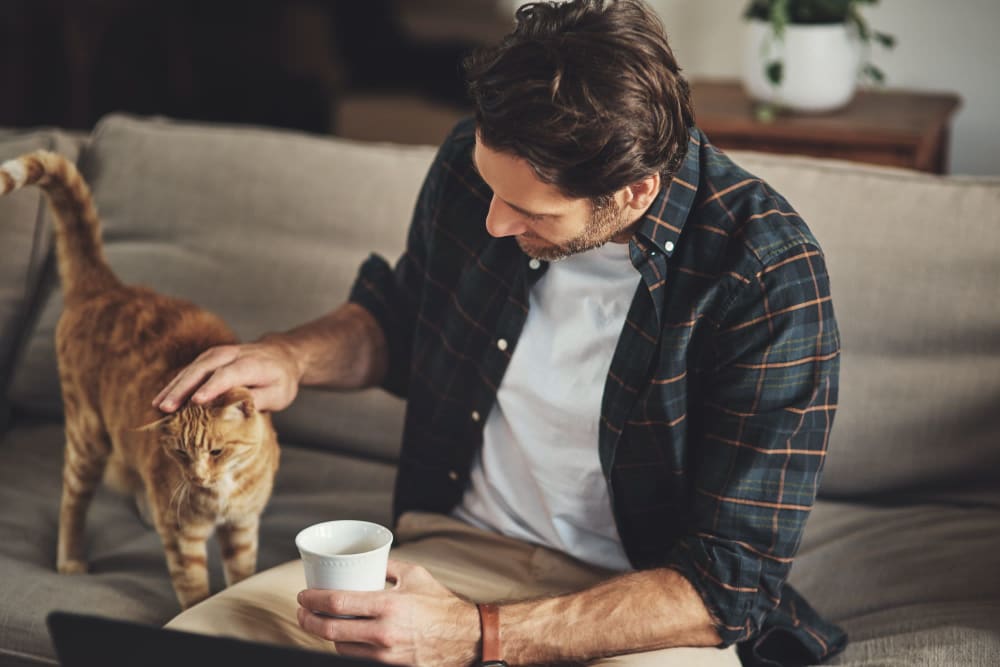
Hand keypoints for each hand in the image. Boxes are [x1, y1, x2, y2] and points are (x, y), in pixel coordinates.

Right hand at [152, 338, 301, 412]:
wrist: (282, 355)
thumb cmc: (280, 379)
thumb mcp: (278, 394)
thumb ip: (257, 400)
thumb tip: (235, 413)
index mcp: (251, 363)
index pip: (228, 374)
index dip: (211, 388)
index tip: (196, 402)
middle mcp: (231, 355)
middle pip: (203, 369)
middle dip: (183, 388)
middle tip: (167, 408)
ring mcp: (218, 354)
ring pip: (193, 368)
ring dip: (174, 386)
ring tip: (158, 406)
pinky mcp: (209, 358)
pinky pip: (190, 370)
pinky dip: (176, 383)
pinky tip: (163, 399)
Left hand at [297, 560, 480, 666]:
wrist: (466, 637)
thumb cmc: (441, 604)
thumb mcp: (415, 575)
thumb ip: (387, 565)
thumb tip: (366, 559)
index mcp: (388, 605)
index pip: (337, 604)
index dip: (313, 600)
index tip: (303, 595)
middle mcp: (384, 633)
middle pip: (331, 630)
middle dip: (308, 620)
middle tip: (302, 611)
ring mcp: (386, 655)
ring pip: (341, 647)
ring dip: (326, 635)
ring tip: (320, 623)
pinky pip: (358, 658)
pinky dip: (346, 647)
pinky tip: (343, 638)